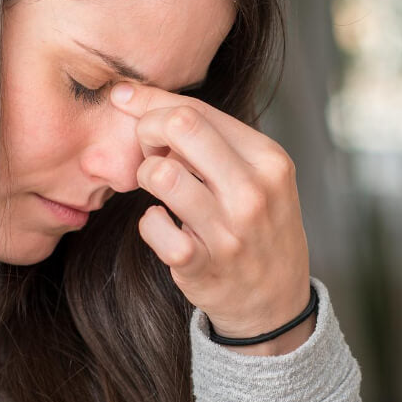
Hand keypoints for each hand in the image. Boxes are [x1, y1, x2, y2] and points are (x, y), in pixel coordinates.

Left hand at [110, 82, 313, 353]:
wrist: (276, 303)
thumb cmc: (260, 227)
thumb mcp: (261, 176)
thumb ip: (216, 139)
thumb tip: (139, 98)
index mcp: (269, 159)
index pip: (198, 109)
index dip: (152, 102)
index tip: (125, 100)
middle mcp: (253, 191)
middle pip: (179, 125)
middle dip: (147, 130)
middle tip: (149, 149)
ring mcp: (228, 230)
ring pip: (160, 173)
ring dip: (145, 175)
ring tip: (158, 187)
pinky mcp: (201, 265)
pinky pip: (152, 225)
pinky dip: (149, 222)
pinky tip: (164, 225)